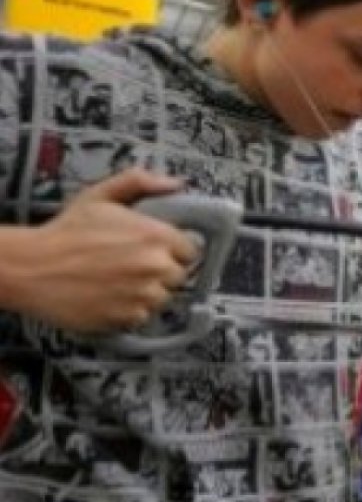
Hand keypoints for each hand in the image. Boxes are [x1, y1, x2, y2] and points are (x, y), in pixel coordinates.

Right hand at [0, 169, 197, 332]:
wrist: (30, 267)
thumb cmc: (65, 231)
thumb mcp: (101, 196)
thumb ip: (140, 183)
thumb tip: (175, 184)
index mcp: (157, 236)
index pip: (190, 250)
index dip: (173, 251)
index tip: (156, 251)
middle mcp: (156, 266)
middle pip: (179, 276)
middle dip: (161, 272)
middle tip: (132, 266)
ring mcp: (144, 295)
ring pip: (163, 298)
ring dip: (147, 293)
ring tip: (118, 281)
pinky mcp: (128, 318)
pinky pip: (143, 316)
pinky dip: (130, 310)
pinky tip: (110, 296)